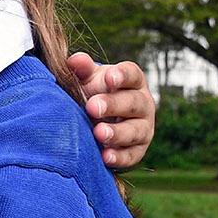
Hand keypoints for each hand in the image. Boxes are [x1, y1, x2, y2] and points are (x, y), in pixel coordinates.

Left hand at [69, 53, 154, 170]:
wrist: (99, 120)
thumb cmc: (95, 93)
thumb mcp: (89, 79)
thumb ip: (82, 69)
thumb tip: (75, 60)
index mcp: (132, 82)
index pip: (132, 75)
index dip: (122, 75)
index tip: (109, 78)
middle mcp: (142, 104)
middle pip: (133, 103)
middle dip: (113, 105)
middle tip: (92, 106)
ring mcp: (143, 128)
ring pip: (135, 131)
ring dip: (117, 133)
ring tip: (98, 133)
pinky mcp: (137, 150)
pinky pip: (131, 155)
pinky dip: (119, 157)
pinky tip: (105, 157)